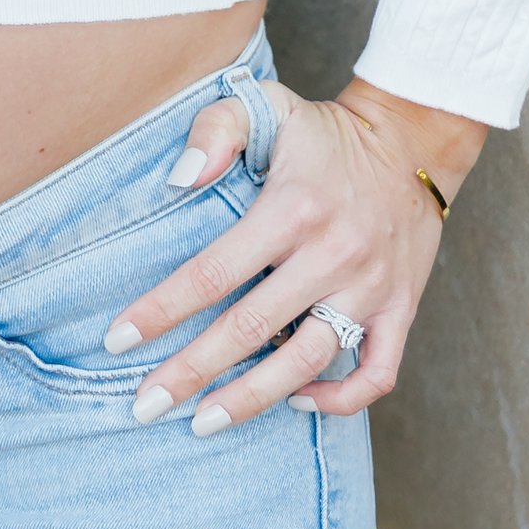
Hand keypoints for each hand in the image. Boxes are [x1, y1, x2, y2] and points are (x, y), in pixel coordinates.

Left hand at [104, 75, 483, 433]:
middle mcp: (333, 255)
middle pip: (251, 329)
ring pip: (309, 361)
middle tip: (144, 406)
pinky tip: (294, 402)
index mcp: (293, 209)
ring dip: (253, 399)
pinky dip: (339, 399)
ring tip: (201, 423)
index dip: (162, 310)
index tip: (117, 339)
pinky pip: (377, 373)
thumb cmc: (323, 133)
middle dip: (192, 372)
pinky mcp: (402, 310)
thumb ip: (216, 129)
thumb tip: (181, 176)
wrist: (412, 144)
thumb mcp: (267, 104)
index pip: (213, 272)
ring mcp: (371, 288)